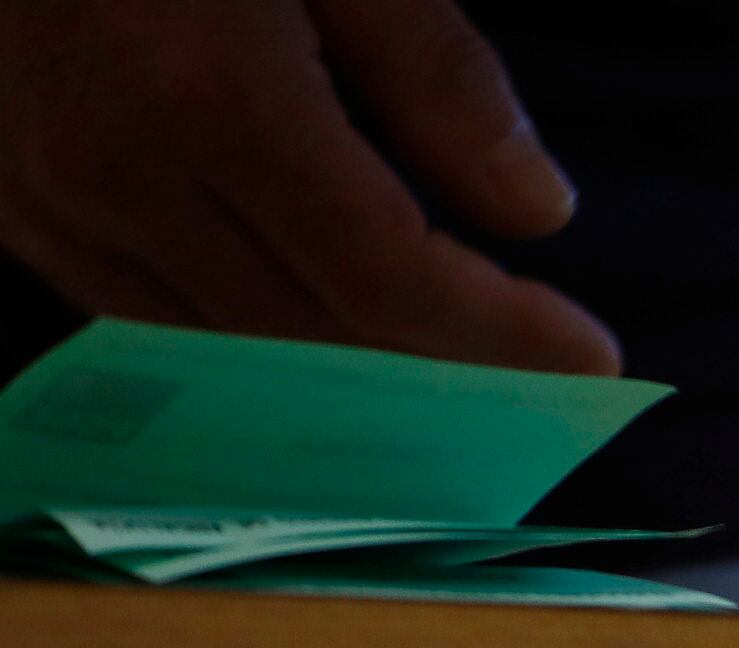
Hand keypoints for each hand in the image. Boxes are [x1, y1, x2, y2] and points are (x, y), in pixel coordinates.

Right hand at [0, 0, 618, 374]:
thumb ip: (437, 74)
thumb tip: (535, 210)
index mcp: (206, 93)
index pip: (386, 277)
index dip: (497, 335)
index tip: (587, 359)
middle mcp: (115, 167)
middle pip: (314, 339)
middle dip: (440, 377)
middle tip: (535, 388)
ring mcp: (45, 199)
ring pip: (228, 357)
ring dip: (349, 379)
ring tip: (452, 381)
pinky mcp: (11, 208)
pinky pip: (148, 322)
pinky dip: (248, 344)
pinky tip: (327, 339)